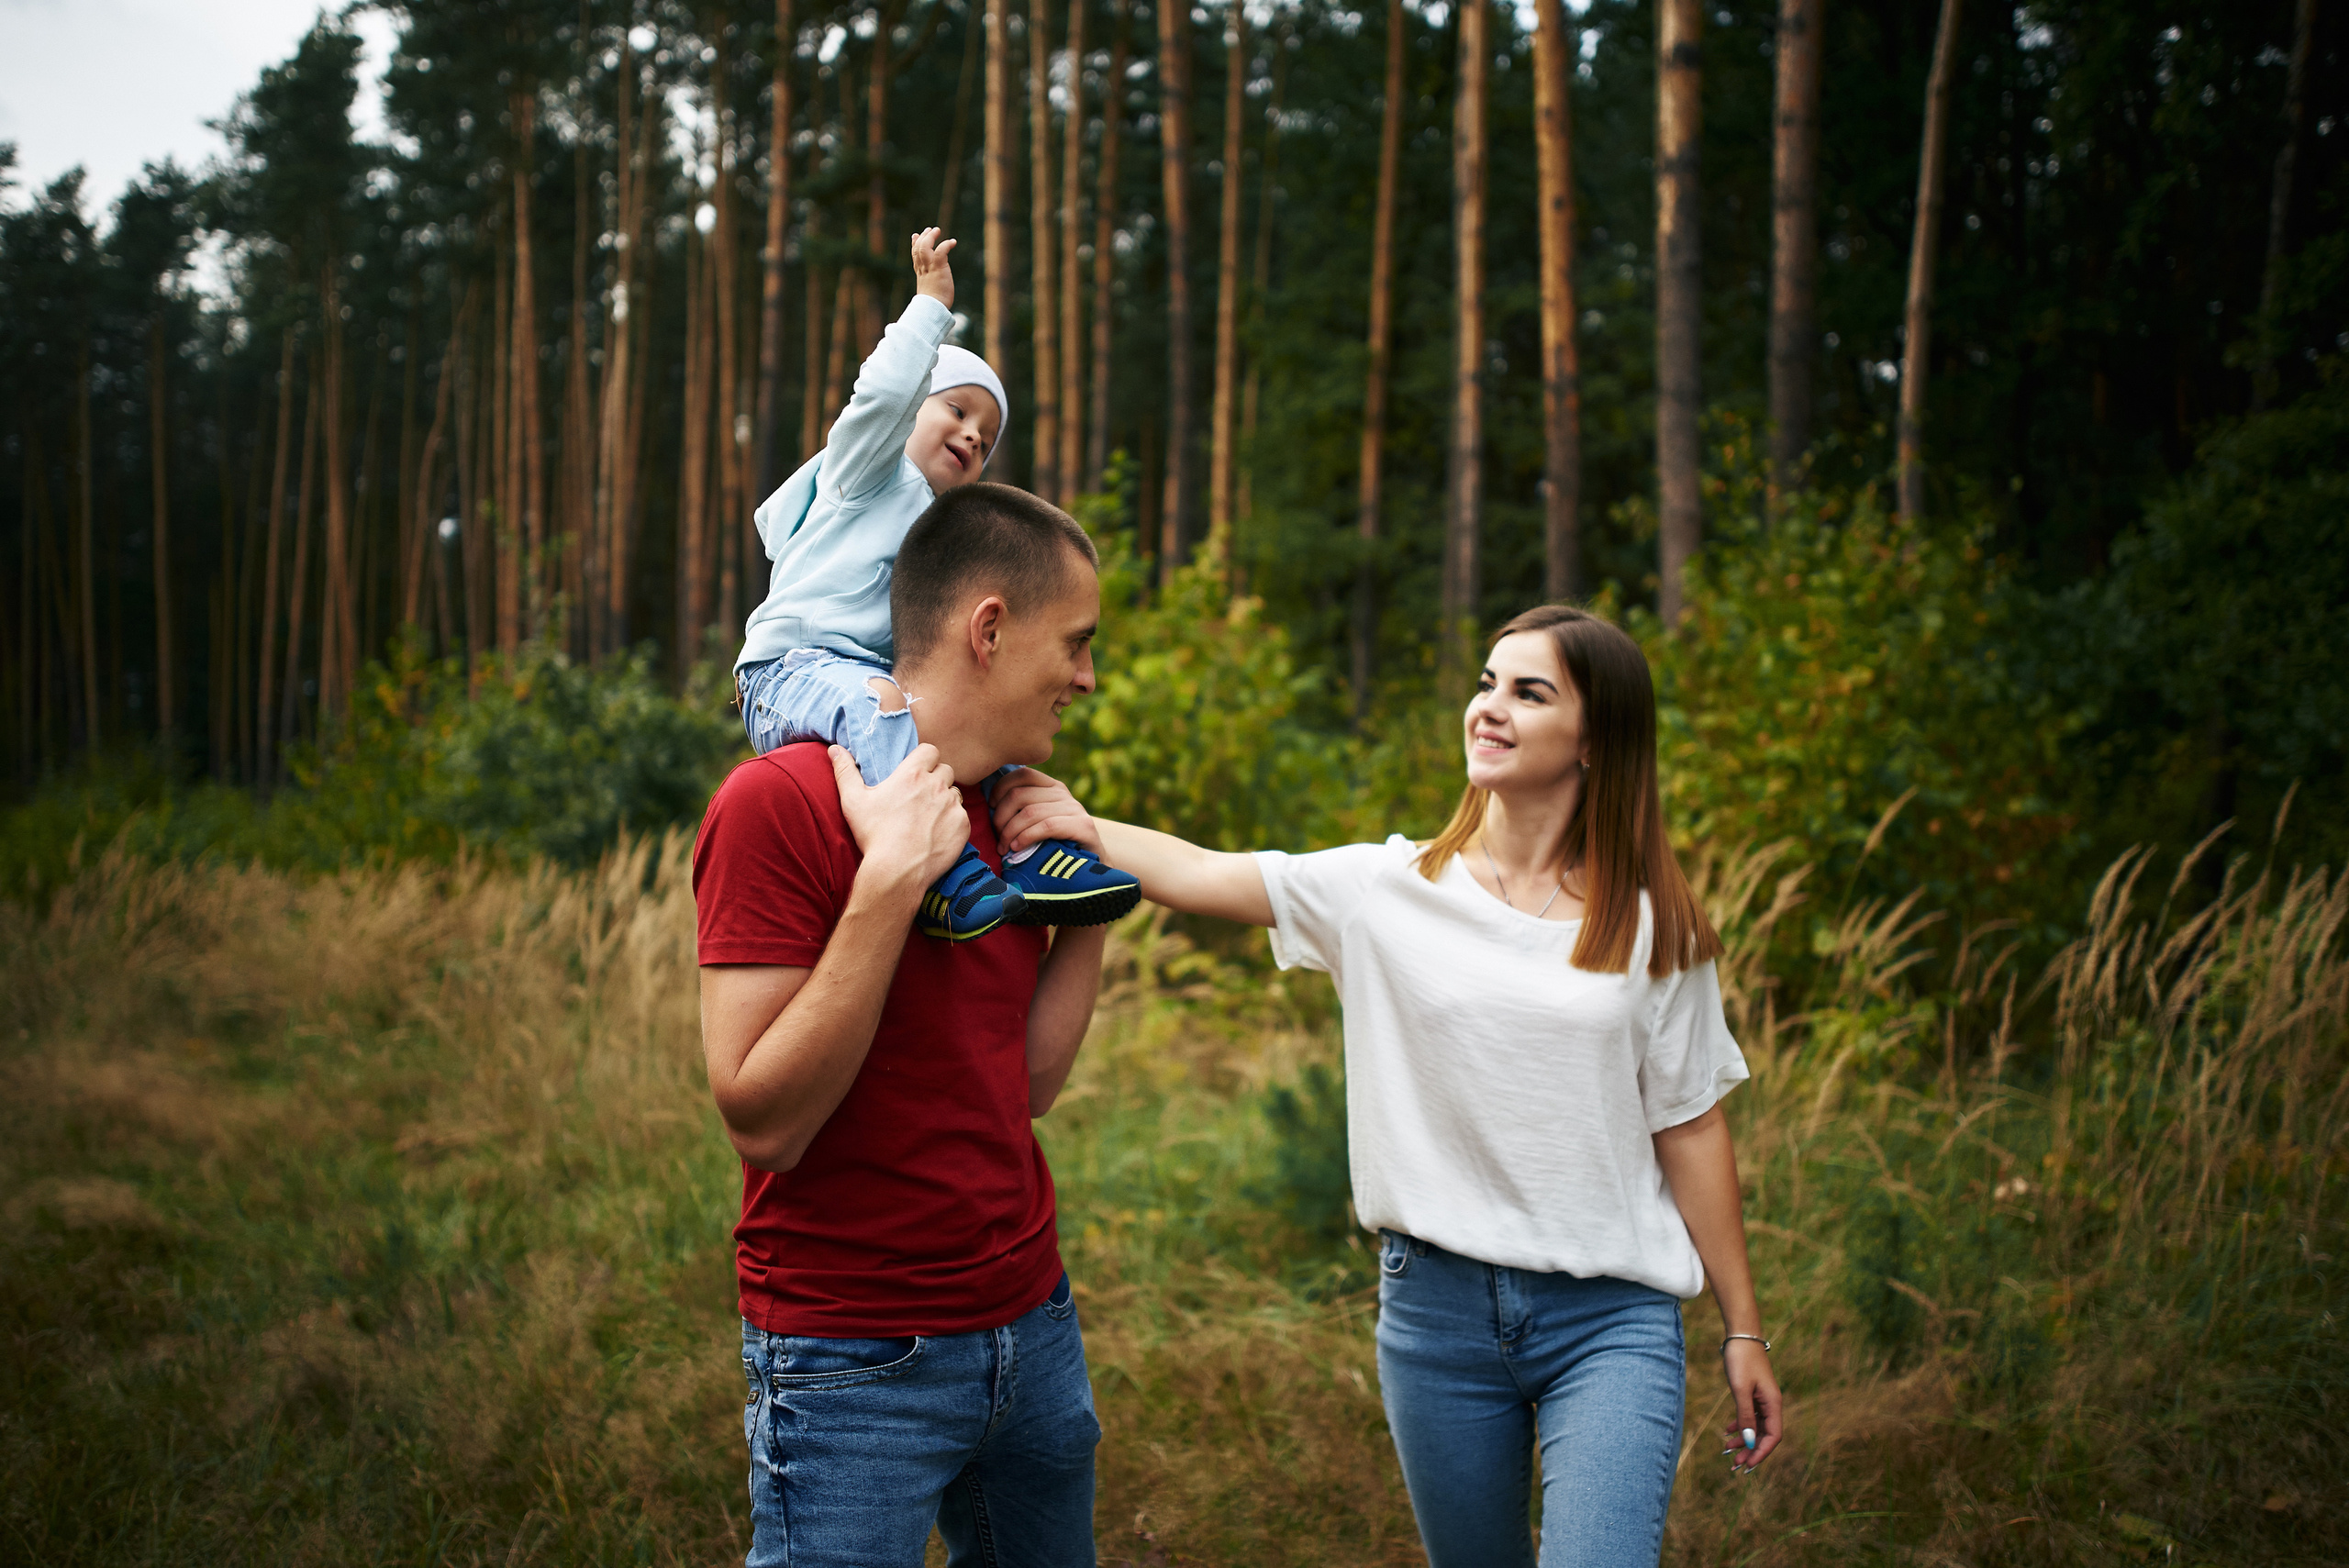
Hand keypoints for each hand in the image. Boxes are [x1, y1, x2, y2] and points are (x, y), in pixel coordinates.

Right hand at [829, 744, 967, 892]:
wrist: (897, 870)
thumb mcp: (853, 801)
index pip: (930, 750)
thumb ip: (845, 771)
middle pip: (945, 770)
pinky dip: (953, 821)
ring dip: (945, 800)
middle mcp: (936, 785)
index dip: (925, 759)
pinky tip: (938, 833)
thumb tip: (834, 749)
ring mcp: (952, 805)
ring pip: (955, 793)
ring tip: (929, 816)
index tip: (917, 772)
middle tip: (922, 796)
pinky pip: (962, 816)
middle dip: (936, 778)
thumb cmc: (874, 835)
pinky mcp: (963, 825)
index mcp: (912, 774)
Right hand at [911, 227, 956, 308]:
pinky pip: (940, 251)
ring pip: (925, 247)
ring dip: (931, 237)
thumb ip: (930, 286)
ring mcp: (930, 268)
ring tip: (937, 230)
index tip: (915, 236)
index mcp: (921, 274)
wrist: (933, 308)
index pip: (915, 256)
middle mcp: (923, 269)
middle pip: (918, 249)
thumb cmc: (934, 305)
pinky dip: (946, 244)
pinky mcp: (938, 268)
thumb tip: (932, 293)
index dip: (914, 245)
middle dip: (923, 237)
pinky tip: (952, 242)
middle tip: (930, 229)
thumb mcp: (930, 293)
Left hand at [990, 767, 1104, 858]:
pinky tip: (1017, 847)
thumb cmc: (1055, 844)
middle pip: (1020, 795)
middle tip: (997, 838)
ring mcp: (1074, 808)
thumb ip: (1021, 809)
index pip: (1022, 774)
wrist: (1090, 864)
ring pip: (1030, 812)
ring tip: (1005, 848)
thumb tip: (989, 806)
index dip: (1001, 788)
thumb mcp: (1037, 821)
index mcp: (1051, 786)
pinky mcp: (1082, 825)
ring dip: (1011, 832)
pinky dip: (1027, 837)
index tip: (992, 807)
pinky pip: (1046, 826)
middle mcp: (1063, 793)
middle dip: (1001, 817)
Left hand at [1718, 1339, 1783, 1474]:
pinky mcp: (1753, 1394)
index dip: (1761, 1453)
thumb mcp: (1740, 1389)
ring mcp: (1763, 1399)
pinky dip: (1739, 1426)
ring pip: (1755, 1427)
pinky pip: (1749, 1416)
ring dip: (1743, 1440)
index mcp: (1773, 1404)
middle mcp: (1771, 1404)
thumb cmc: (1741, 1360)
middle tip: (1734, 1464)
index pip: (1773, 1437)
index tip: (1747, 1465)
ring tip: (1727, 1451)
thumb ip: (1744, 1415)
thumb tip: (1748, 1442)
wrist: (1740, 1336)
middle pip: (1764, 1435)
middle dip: (1750, 1451)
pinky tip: (1727, 1432)